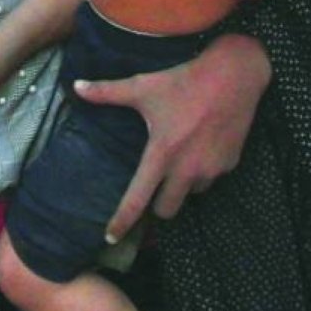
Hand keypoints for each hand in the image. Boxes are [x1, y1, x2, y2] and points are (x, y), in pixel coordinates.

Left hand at [73, 33, 271, 232]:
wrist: (234, 74)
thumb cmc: (183, 80)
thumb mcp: (142, 86)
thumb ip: (107, 92)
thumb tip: (76, 87)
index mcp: (161, 154)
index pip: (137, 199)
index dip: (122, 221)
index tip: (110, 237)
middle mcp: (187, 169)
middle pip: (166, 210)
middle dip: (158, 204)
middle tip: (155, 183)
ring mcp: (211, 169)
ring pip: (191, 194)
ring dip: (182, 185)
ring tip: (181, 157)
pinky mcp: (230, 164)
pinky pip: (211, 178)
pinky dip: (203, 170)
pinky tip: (202, 147)